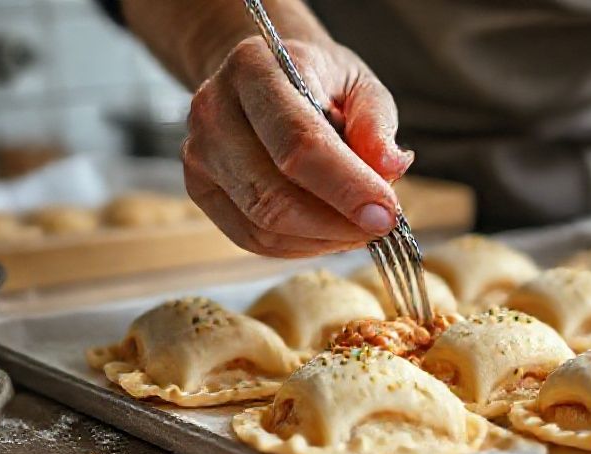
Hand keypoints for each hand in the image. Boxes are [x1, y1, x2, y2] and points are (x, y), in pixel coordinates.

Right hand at [182, 36, 413, 257]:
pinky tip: (329, 233)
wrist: (262, 75)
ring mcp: (199, 154)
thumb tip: (391, 168)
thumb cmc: (316, 80)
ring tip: (359, 227)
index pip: (299, 143)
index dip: (346, 187)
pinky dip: (300, 246)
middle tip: (381, 227)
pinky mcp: (199, 189)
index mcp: (255, 70)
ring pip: (263, 224)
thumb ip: (375, 123)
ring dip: (323, 239)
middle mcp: (215, 111)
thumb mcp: (357, 83)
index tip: (387, 213)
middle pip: (274, 195)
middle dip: (338, 223)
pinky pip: (252, 238)